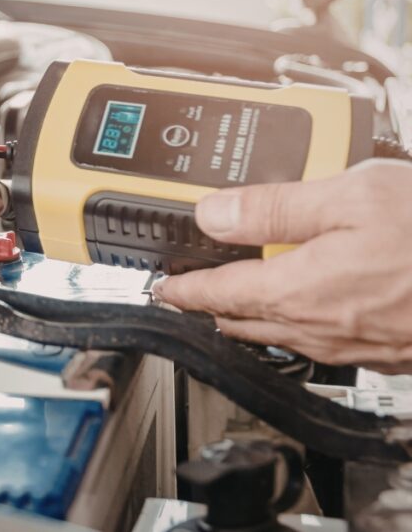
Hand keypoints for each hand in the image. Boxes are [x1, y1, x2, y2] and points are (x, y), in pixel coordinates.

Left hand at [153, 160, 411, 370]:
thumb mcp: (352, 197)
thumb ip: (275, 207)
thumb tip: (214, 213)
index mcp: (298, 291)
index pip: (217, 294)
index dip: (183, 289)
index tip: (162, 288)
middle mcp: (321, 329)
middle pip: (244, 321)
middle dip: (212, 305)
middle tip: (193, 291)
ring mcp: (356, 347)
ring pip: (283, 335)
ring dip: (255, 316)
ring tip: (240, 298)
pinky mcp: (389, 353)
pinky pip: (324, 344)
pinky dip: (301, 325)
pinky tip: (312, 307)